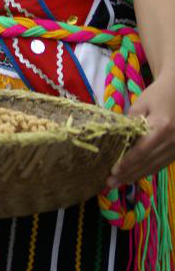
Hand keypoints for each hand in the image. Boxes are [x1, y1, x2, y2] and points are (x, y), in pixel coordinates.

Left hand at [106, 72, 174, 187]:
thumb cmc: (157, 95)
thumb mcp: (141, 103)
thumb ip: (130, 121)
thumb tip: (117, 138)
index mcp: (163, 127)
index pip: (142, 150)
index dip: (128, 162)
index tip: (113, 170)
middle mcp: (172, 141)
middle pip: (147, 162)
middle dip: (128, 173)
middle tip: (109, 183)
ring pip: (154, 167)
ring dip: (135, 176)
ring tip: (118, 183)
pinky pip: (160, 165)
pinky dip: (146, 171)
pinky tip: (133, 176)